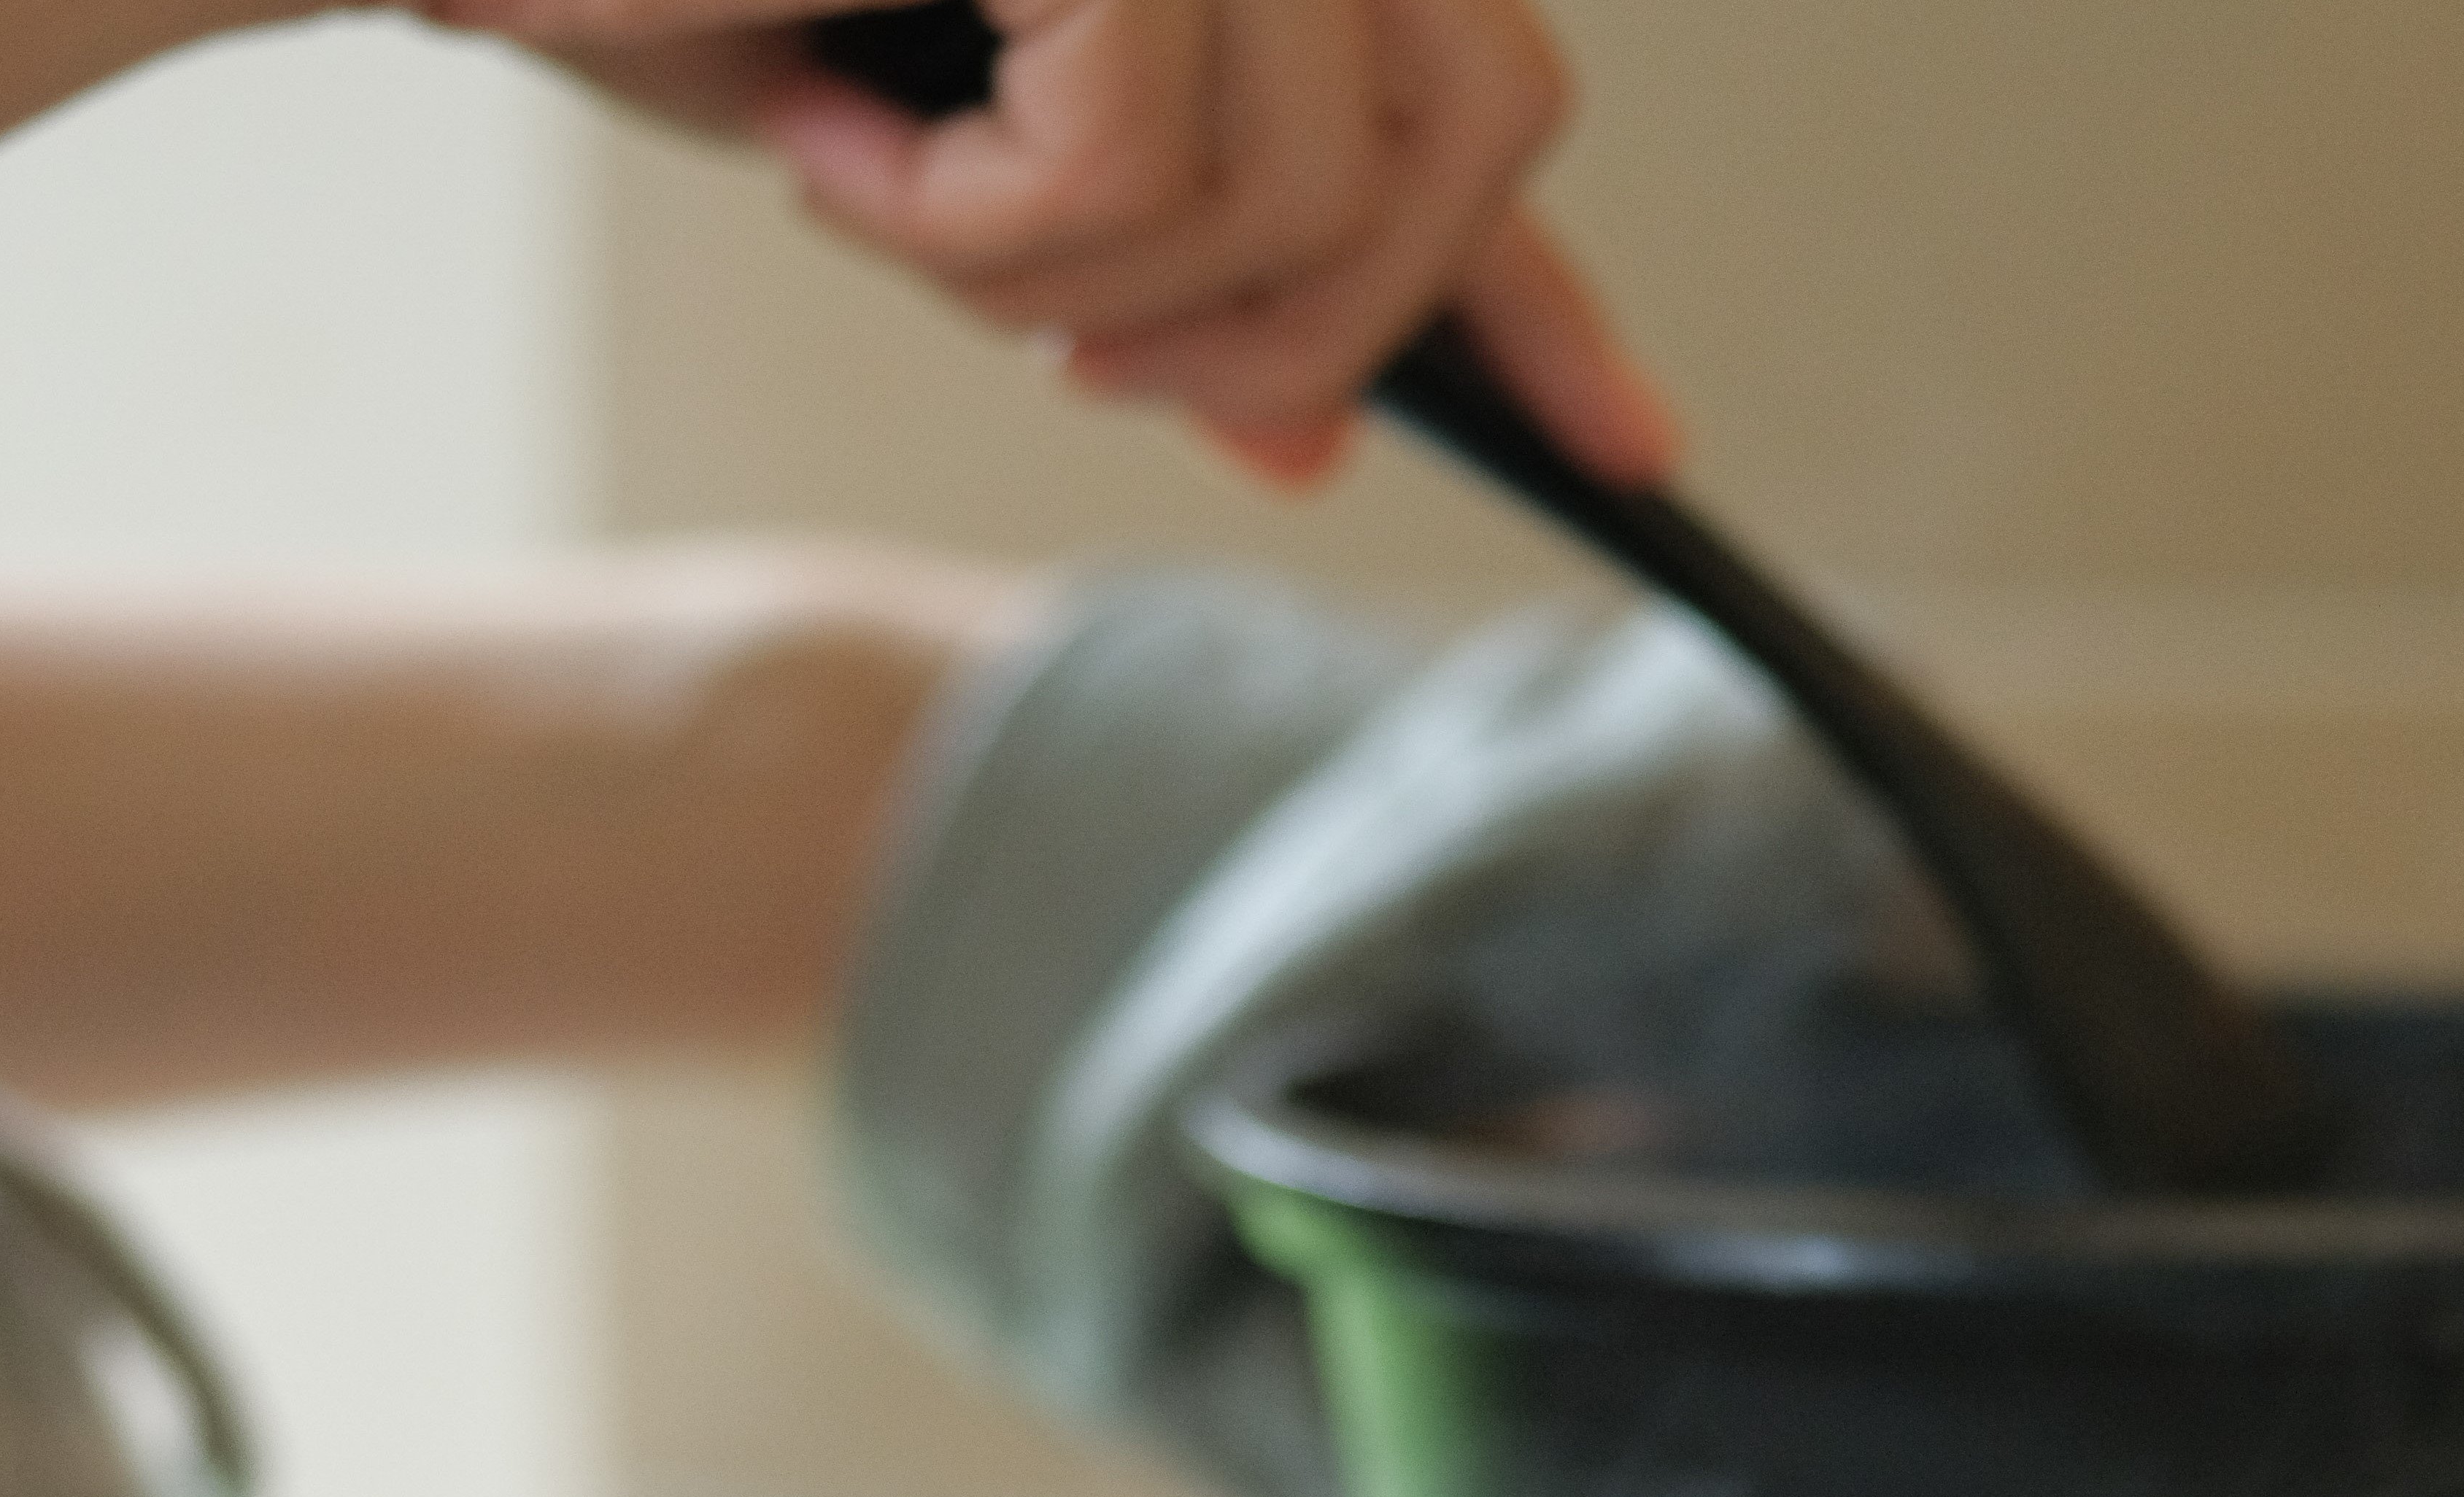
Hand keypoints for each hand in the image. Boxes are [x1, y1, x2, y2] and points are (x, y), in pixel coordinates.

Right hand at [414, 0, 1677, 490]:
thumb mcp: (959, 153)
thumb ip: (1155, 261)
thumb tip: (1303, 431)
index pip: (1488, 79)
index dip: (1541, 288)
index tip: (1631, 450)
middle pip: (1473, 132)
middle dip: (1288, 323)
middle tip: (1058, 345)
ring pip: (1304, 184)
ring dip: (1067, 274)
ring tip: (881, 189)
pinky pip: (1135, 154)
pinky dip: (967, 217)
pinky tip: (832, 135)